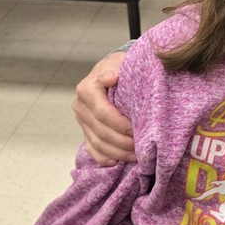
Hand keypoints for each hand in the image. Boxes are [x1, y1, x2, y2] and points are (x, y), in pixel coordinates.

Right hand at [73, 51, 134, 165]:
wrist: (115, 74)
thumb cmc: (121, 69)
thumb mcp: (119, 63)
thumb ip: (114, 69)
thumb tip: (110, 78)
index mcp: (87, 89)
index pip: (103, 113)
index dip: (121, 124)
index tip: (138, 128)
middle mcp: (80, 106)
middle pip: (101, 131)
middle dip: (124, 142)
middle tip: (144, 147)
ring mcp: (82, 121)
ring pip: (98, 143)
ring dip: (119, 152)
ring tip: (138, 156)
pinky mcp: (86, 132)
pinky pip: (93, 150)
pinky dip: (106, 158)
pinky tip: (119, 162)